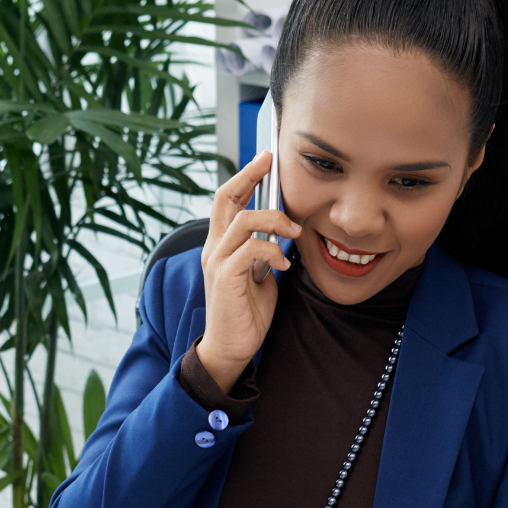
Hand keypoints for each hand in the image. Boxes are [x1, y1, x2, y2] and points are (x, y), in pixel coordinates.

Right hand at [195, 152, 300, 389]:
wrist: (232, 348)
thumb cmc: (246, 312)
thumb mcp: (260, 273)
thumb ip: (264, 250)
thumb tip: (284, 231)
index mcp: (221, 244)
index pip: (227, 199)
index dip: (245, 176)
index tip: (265, 159)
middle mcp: (214, 248)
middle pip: (226, 198)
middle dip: (250, 175)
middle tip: (271, 163)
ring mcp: (217, 262)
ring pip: (244, 220)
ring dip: (274, 220)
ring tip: (293, 232)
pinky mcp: (225, 278)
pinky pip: (250, 249)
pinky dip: (272, 250)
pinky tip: (283, 263)